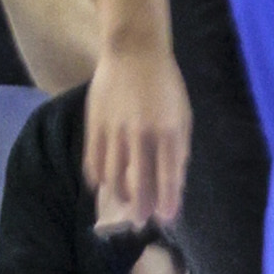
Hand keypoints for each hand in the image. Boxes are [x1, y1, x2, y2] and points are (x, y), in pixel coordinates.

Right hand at [86, 37, 191, 229]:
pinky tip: (102, 186)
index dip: (167, 200)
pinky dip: (97, 179)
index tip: (166, 219)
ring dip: (119, 196)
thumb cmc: (164, 84)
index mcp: (169, 128)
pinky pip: (93, 164)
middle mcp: (143, 134)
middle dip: (141, 207)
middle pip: (139, 182)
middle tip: (140, 222)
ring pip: (114, 178)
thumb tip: (175, 179)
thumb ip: (177, 146)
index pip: (169, 174)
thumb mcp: (181, 112)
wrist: (134, 52)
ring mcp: (116, 132)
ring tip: (124, 205)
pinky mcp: (94, 128)